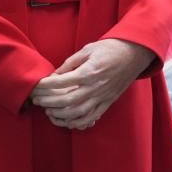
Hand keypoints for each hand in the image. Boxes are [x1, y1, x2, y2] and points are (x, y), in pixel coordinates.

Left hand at [30, 39, 154, 128]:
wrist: (134, 54)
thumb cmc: (110, 49)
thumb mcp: (88, 49)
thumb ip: (70, 63)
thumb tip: (55, 75)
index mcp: (89, 72)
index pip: (62, 82)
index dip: (46, 85)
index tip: (37, 85)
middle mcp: (95, 87)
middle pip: (67, 100)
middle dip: (48, 102)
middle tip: (37, 100)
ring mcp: (102, 97)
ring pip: (77, 113)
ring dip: (60, 115)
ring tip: (48, 111)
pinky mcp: (107, 103)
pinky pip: (90, 118)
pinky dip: (76, 123)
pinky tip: (66, 120)